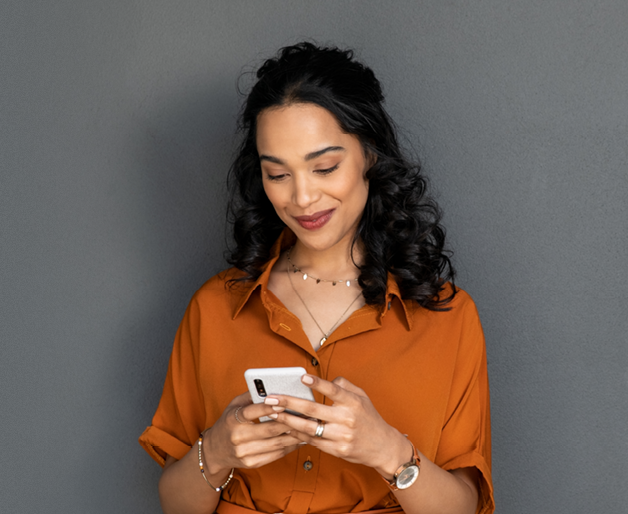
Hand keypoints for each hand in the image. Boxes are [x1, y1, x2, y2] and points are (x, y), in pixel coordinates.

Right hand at [203, 392, 301, 481]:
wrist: (215, 451)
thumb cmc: (228, 422)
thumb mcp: (234, 405)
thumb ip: (251, 395)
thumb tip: (272, 386)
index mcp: (232, 419)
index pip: (252, 412)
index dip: (268, 408)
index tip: (283, 402)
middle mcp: (238, 437)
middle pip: (269, 429)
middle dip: (290, 421)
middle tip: (307, 414)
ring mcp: (245, 452)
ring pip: (276, 443)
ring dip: (295, 435)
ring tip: (308, 426)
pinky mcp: (252, 463)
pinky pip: (276, 454)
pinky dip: (290, 446)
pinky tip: (300, 439)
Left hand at [264, 375, 410, 477]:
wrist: (383, 447)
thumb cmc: (369, 418)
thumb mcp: (362, 396)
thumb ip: (343, 385)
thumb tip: (324, 380)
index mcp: (353, 402)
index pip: (333, 390)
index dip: (318, 384)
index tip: (302, 377)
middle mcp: (347, 419)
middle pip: (313, 410)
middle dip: (289, 403)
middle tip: (271, 398)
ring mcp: (341, 437)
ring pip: (309, 429)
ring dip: (288, 420)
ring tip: (272, 413)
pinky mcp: (337, 451)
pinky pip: (313, 442)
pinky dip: (298, 434)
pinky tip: (285, 427)